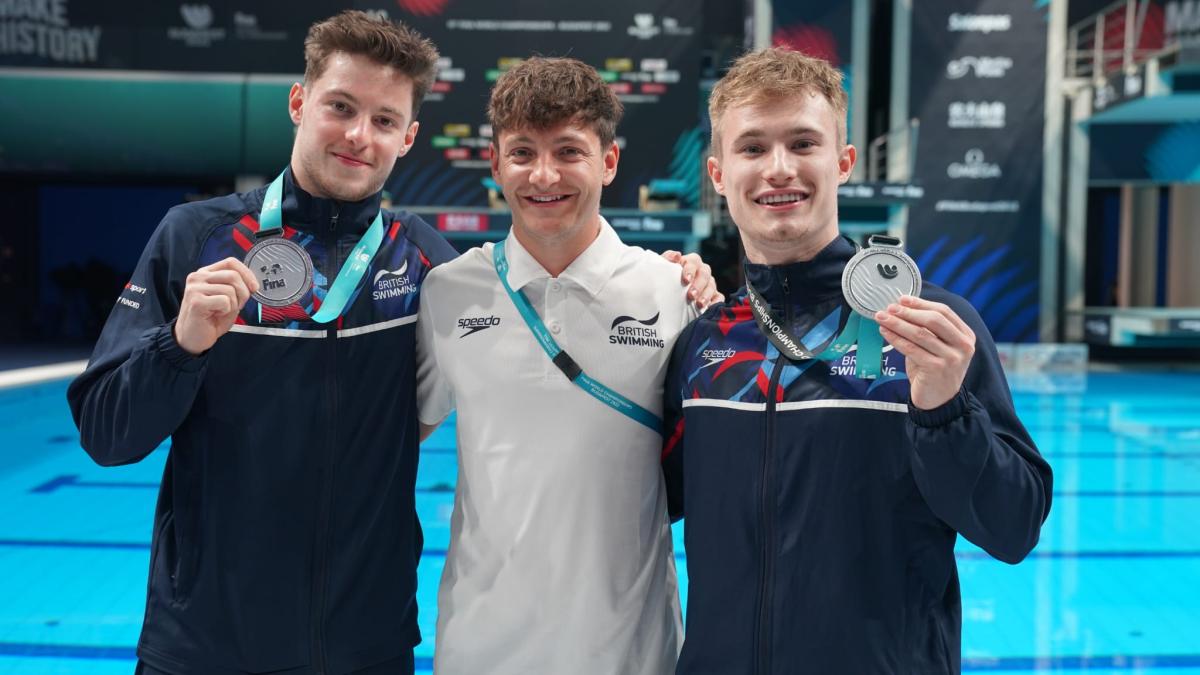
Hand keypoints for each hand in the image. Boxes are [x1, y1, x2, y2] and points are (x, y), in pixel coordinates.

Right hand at [175, 257, 258, 354]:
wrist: (193, 338)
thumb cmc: (210, 320)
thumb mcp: (228, 299)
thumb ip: (236, 287)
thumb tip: (252, 283)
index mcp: (206, 273)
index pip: (230, 262)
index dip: (247, 273)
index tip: (254, 287)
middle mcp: (198, 277)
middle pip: (233, 275)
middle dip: (243, 293)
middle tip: (237, 305)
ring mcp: (195, 288)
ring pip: (230, 290)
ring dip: (234, 304)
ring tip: (222, 311)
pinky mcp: (196, 301)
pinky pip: (224, 301)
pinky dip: (226, 311)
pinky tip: (215, 315)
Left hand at [662, 250, 722, 308]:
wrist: (666, 296)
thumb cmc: (664, 280)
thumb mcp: (662, 269)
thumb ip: (667, 259)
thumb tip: (677, 255)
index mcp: (690, 262)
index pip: (693, 261)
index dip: (690, 270)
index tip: (686, 280)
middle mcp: (701, 271)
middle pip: (704, 274)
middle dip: (698, 285)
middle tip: (691, 295)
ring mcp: (709, 283)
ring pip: (711, 286)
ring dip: (706, 295)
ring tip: (699, 304)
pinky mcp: (713, 295)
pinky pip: (718, 297)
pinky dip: (716, 302)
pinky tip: (709, 308)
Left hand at [874, 295, 975, 409]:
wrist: (939, 401)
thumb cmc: (934, 370)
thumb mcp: (937, 347)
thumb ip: (927, 329)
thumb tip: (901, 307)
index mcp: (966, 335)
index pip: (944, 311)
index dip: (921, 303)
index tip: (902, 299)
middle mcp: (963, 346)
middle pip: (934, 319)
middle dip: (908, 312)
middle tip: (889, 308)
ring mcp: (952, 358)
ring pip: (920, 334)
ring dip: (898, 324)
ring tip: (881, 318)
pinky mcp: (937, 369)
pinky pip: (912, 349)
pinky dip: (896, 339)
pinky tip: (885, 333)